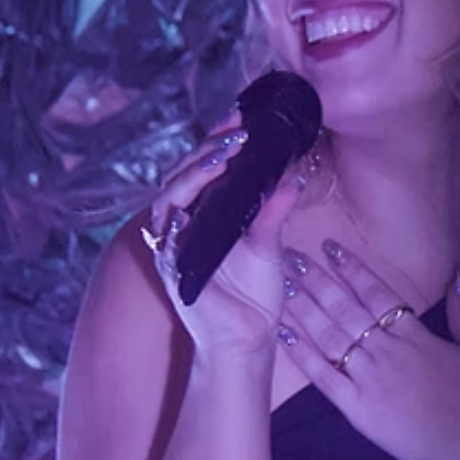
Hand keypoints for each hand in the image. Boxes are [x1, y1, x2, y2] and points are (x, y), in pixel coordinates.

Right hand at [144, 116, 306, 360]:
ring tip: (222, 159)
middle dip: (207, 151)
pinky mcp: (172, 274)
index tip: (241, 118)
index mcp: (204, 214)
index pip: (204, 168)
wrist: (247, 341)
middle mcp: (183, 226)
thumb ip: (273, 209)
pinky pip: (168, 245)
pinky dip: (175, 226)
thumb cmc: (252, 294)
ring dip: (194, 177)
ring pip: (170, 202)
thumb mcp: (268, 244)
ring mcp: (173, 249)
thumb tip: (291, 173)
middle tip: (236, 133)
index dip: (217, 142)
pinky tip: (187, 211)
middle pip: (182, 176)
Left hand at [277, 238, 459, 459]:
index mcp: (414, 334)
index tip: (330, 247)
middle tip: (290, 256)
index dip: (351, 268)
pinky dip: (302, 354)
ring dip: (304, 308)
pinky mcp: (357, 408)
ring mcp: (369, 378)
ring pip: (329, 335)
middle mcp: (386, 350)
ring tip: (281, 284)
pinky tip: (284, 333)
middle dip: (316, 279)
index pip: (376, 292)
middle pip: (344, 307)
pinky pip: (323, 376)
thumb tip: (458, 278)